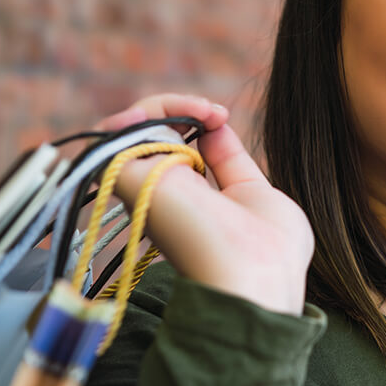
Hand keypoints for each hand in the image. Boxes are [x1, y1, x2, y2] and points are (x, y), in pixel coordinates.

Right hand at [95, 94, 313, 315]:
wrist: (252, 280)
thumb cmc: (268, 251)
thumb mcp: (257, 194)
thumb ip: (233, 163)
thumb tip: (214, 128)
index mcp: (193, 202)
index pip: (177, 151)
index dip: (196, 123)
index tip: (221, 116)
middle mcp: (163, 196)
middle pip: (152, 137)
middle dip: (181, 109)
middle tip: (214, 112)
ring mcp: (144, 189)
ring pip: (132, 129)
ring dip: (165, 105)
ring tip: (202, 110)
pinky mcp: (127, 182)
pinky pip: (118, 133)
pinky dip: (143, 112)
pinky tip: (166, 111)